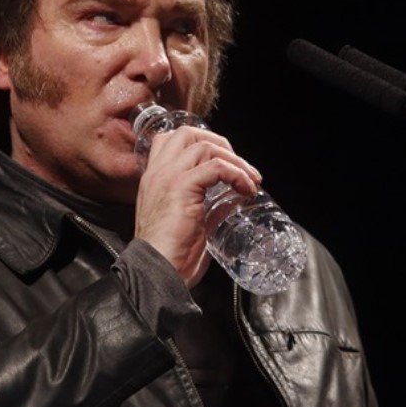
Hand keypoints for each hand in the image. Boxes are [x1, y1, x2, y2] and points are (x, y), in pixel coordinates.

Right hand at [134, 126, 261, 287]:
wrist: (156, 273)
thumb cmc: (171, 257)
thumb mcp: (192, 225)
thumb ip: (210, 208)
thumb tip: (234, 199)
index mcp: (154, 180)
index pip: (170, 140)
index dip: (200, 143)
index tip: (223, 161)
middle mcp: (157, 173)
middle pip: (187, 133)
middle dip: (219, 143)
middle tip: (239, 165)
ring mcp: (167, 177)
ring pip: (205, 146)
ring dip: (234, 160)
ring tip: (250, 180)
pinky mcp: (181, 187)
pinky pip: (216, 166)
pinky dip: (236, 174)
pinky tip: (246, 190)